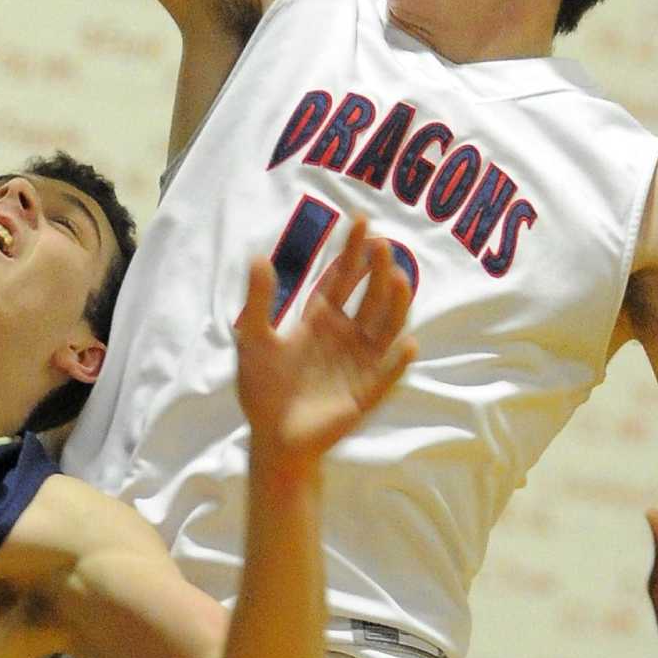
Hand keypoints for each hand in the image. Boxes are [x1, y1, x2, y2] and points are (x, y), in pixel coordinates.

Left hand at [233, 219, 414, 472]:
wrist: (271, 436)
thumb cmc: (262, 387)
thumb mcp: (253, 339)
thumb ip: (259, 301)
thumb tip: (257, 256)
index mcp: (319, 319)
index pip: (341, 278)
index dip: (351, 251)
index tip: (361, 222)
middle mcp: (345, 334)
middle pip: (367, 295)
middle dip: (375, 269)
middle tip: (381, 243)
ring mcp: (359, 361)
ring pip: (384, 326)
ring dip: (394, 303)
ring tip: (398, 277)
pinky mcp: (366, 391)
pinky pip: (386, 374)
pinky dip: (397, 361)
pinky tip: (405, 344)